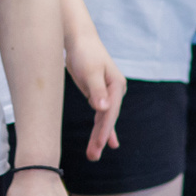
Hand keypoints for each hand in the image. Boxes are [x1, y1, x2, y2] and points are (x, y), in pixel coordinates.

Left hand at [64, 29, 125, 161]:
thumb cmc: (84, 52)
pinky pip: (101, 116)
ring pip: (103, 119)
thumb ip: (96, 90)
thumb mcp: (90, 71)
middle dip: (101, 138)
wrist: (79, 39)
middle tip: (93, 156)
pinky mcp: (98, 94)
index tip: (100, 144)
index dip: (105, 129)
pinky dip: (103, 129)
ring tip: (93, 155)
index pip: (110, 112)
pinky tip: (106, 142)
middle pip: (108, 119)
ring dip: (99, 137)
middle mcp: (115, 91)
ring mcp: (107, 94)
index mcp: (116, 85)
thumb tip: (103, 108)